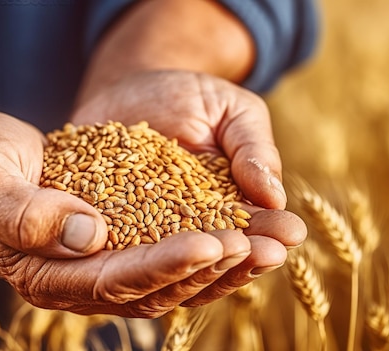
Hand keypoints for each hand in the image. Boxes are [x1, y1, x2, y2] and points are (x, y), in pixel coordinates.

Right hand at [0, 106, 303, 317]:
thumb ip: (23, 214)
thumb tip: (89, 234)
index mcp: (47, 275)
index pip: (115, 280)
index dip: (165, 264)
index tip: (212, 242)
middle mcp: (80, 281)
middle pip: (155, 288)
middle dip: (210, 269)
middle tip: (260, 246)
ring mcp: (101, 266)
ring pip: (172, 279)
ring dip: (222, 265)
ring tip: (269, 245)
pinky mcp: (118, 243)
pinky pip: (170, 253)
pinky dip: (208, 246)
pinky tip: (244, 232)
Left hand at [71, 70, 306, 302]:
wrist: (130, 85)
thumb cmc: (191, 96)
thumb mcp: (231, 111)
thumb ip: (252, 149)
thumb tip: (275, 196)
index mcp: (223, 212)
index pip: (247, 233)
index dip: (267, 235)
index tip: (289, 235)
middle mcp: (182, 232)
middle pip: (207, 258)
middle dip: (235, 258)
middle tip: (260, 254)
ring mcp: (138, 231)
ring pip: (161, 263)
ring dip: (186, 264)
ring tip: (203, 253)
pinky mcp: (99, 221)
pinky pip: (107, 238)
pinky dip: (117, 245)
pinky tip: (127, 246)